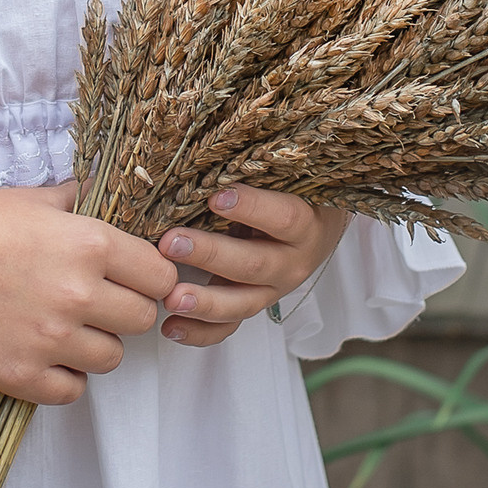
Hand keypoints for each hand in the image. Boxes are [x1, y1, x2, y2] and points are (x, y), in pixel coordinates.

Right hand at [0, 181, 177, 406]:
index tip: (135, 278)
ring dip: (95, 344)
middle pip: (144, 319)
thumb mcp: (34, 199)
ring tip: (66, 327)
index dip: (151, 276)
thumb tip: (106, 195)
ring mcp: (51, 340)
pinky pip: (73, 391)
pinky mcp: (22, 375)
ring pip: (111, 358)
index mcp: (89, 244)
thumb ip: (79, 203)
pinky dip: (64, 376)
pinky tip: (44, 353)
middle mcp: (79, 294)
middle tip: (99, 302)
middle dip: (126, 310)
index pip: (161, 276)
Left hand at [157, 187, 349, 346]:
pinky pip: (230, 327)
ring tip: (171, 298)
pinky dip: (200, 332)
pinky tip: (171, 328)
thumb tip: (207, 155)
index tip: (215, 197)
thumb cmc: (291, 192)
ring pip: (241, 303)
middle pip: (253, 264)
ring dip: (204, 302)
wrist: (316, 226)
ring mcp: (273, 290)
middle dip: (210, 255)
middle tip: (171, 244)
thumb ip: (253, 172)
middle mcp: (291, 263)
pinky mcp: (254, 306)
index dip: (251, 208)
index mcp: (304, 226)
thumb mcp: (284, 179)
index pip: (283, 218)